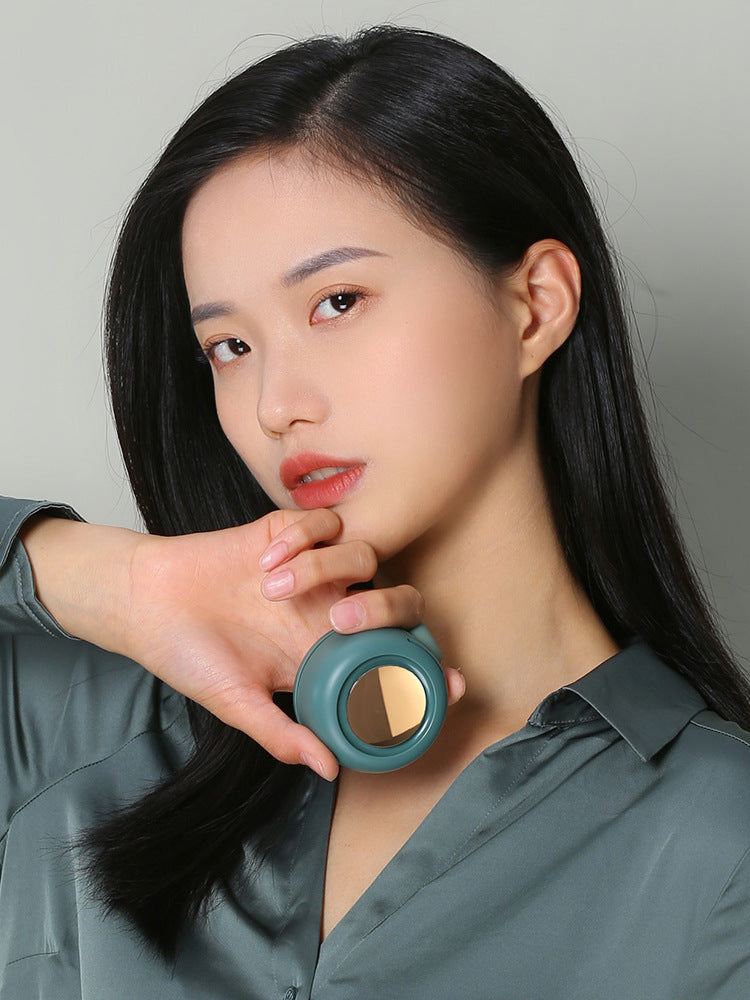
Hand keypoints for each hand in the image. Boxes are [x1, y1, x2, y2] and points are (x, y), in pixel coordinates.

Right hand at [21, 510, 464, 779]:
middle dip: (387, 607)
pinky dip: (303, 536)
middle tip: (342, 621)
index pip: (392, 656)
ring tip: (273, 588)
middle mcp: (329, 608)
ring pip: (364, 553)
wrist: (148, 603)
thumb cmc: (191, 656)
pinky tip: (267, 558)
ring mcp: (313, 569)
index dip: (428, 667)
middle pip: (397, 597)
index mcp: (325, 651)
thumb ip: (283, 734)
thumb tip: (331, 769)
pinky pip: (323, 521)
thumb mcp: (236, 704)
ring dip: (325, 568)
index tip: (456, 684)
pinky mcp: (288, 531)